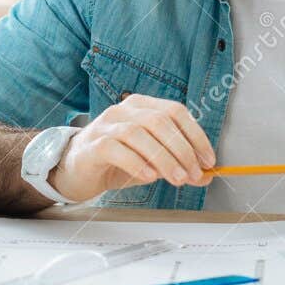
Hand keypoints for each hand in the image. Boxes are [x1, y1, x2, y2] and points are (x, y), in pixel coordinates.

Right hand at [49, 95, 216, 202]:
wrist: (76, 170)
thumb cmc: (115, 161)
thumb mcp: (151, 162)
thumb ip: (177, 165)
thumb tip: (206, 176)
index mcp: (142, 106)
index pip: (175, 112)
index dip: (195, 135)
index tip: (208, 160)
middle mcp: (124, 109)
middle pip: (160, 122)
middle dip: (182, 150)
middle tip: (194, 174)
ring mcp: (106, 125)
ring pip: (139, 134)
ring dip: (164, 158)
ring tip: (177, 179)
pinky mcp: (92, 144)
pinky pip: (116, 149)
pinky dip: (137, 163)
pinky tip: (149, 177)